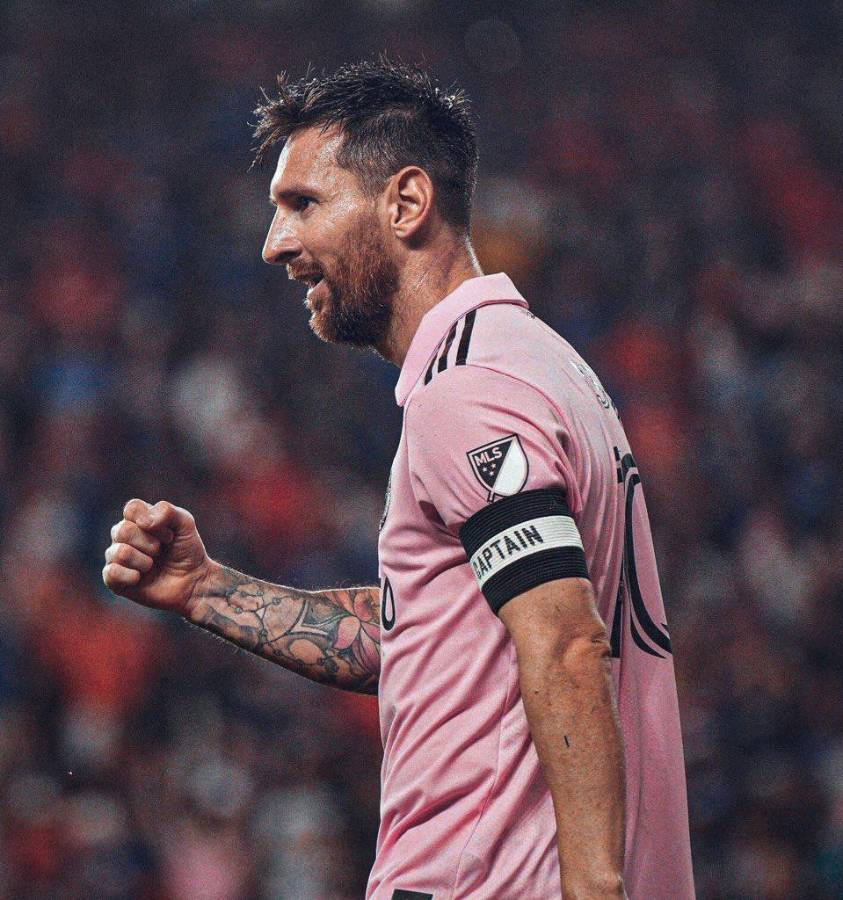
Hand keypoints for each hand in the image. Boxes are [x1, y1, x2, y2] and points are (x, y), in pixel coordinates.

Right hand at [103, 499, 212, 617]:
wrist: (192, 581)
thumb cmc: (186, 550)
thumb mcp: (185, 523)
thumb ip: (167, 511)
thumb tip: (142, 521)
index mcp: (137, 519)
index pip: (132, 508)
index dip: (153, 521)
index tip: (169, 535)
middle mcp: (122, 536)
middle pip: (124, 530)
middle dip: (150, 543)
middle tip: (161, 551)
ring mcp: (116, 557)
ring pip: (120, 553)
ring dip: (144, 561)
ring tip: (152, 565)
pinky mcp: (113, 580)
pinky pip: (111, 573)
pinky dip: (131, 576)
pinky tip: (140, 578)